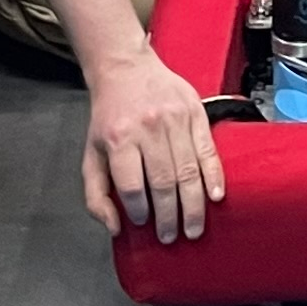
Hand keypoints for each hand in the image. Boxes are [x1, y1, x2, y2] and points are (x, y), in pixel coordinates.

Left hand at [76, 44, 225, 241]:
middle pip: (164, 183)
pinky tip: (216, 196)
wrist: (126, 68)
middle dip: (170, 217)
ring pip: (188, 171)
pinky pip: (208, 151)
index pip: (133, 186)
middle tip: (172, 236)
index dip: (140, 211)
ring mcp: (175, 119)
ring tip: (193, 228)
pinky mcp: (196, 112)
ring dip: (193, 205)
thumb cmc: (109, 116)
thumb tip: (115, 227)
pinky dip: (214, 176)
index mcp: (119, 138)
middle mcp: (148, 128)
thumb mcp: (91, 154)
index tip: (144, 223)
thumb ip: (96, 195)